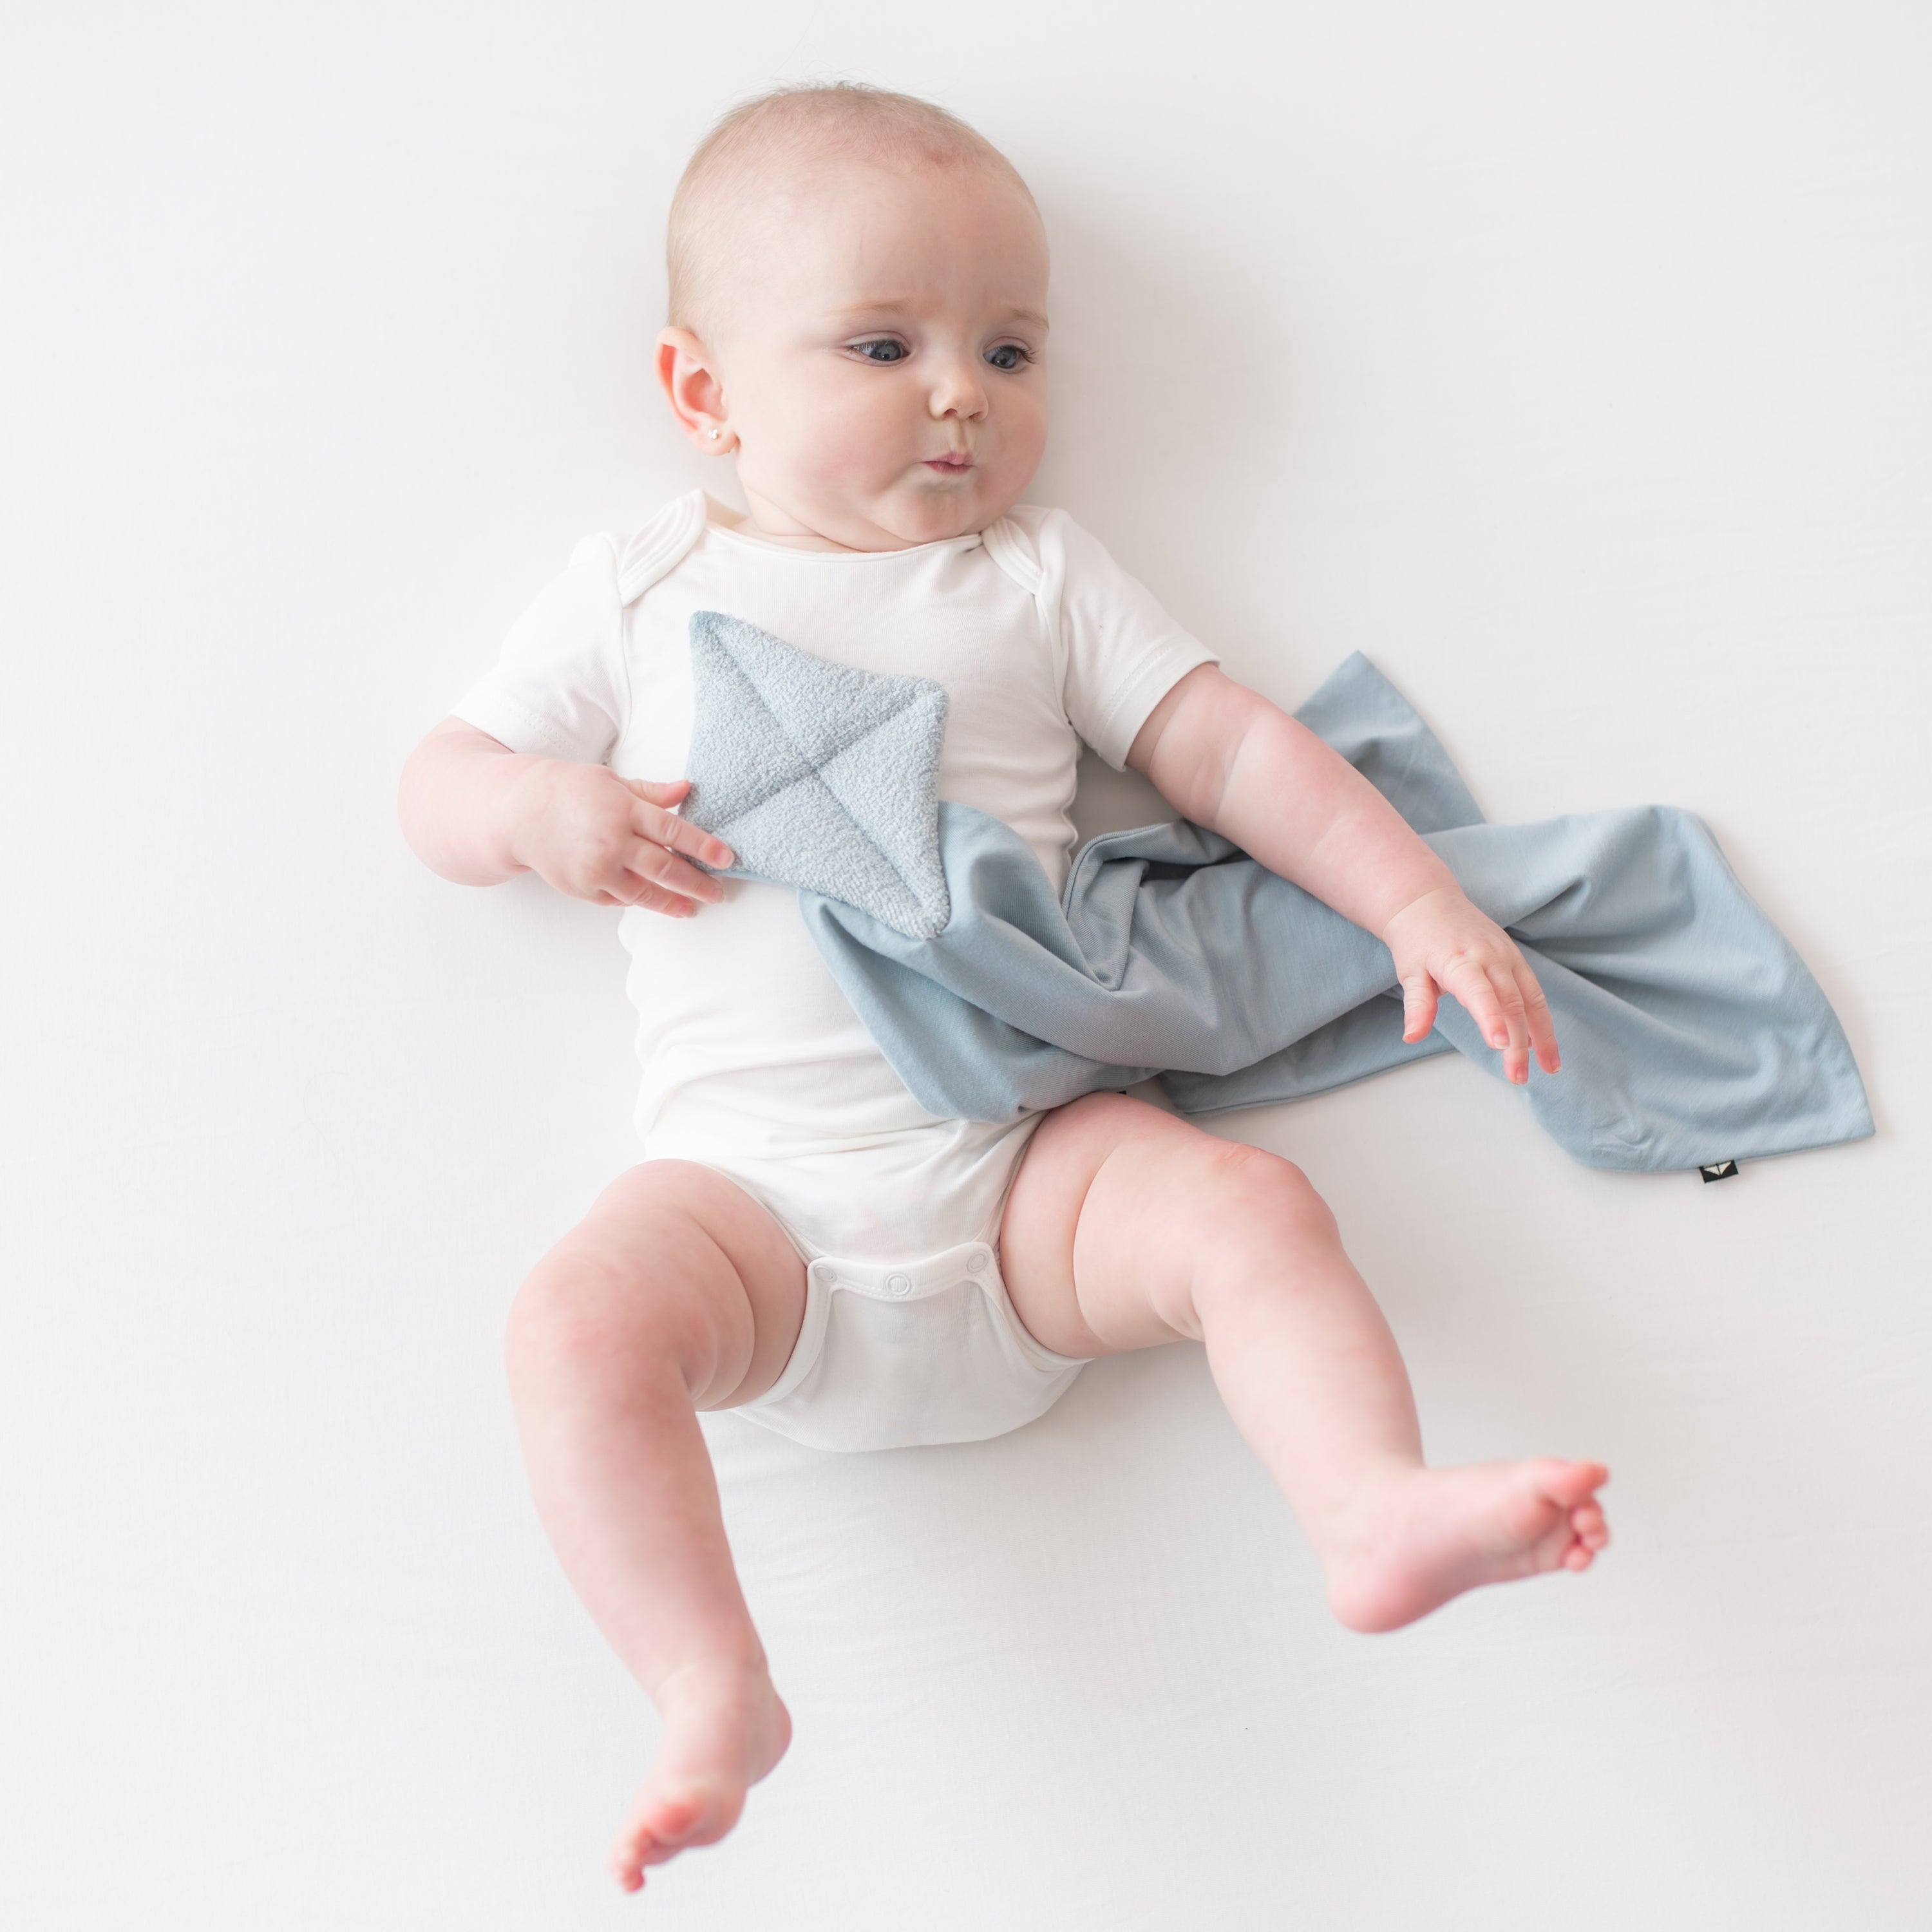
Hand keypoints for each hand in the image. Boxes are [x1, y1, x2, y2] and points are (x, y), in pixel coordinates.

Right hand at [503, 763, 733, 915]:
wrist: (519, 812)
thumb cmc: (569, 790)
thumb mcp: (611, 782)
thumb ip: (650, 792)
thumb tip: (687, 790)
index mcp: (623, 809)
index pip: (674, 832)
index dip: (704, 847)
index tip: (726, 859)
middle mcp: (612, 841)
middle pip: (665, 868)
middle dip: (697, 883)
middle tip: (719, 892)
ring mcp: (596, 869)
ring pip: (645, 892)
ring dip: (672, 901)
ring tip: (692, 906)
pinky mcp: (583, 888)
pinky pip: (620, 900)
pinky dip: (639, 900)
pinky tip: (656, 900)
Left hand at [1379, 886, 1559, 1084]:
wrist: (1429, 902)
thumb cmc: (1416, 941)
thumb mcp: (1409, 972)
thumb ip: (1417, 1005)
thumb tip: (1412, 1037)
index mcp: (1460, 961)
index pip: (1479, 992)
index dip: (1491, 1018)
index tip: (1500, 1045)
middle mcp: (1490, 957)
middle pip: (1511, 1003)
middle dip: (1518, 1043)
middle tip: (1517, 1076)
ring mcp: (1507, 956)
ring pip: (1532, 999)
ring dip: (1543, 1035)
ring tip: (1550, 1067)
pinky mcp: (1515, 958)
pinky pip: (1534, 991)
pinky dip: (1541, 1018)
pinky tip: (1543, 1044)